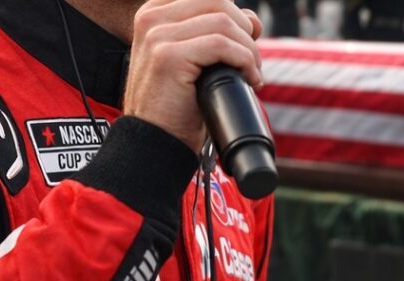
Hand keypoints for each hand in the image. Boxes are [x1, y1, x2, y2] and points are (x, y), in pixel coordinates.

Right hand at [124, 0, 263, 150]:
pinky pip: (221, 45)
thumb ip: (213, 33)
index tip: (246, 41)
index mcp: (154, 14)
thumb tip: (253, 18)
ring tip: (251, 74)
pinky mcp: (168, 56)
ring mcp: (157, 36)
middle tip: (252, 62)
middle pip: (217, 3)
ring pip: (224, 22)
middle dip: (244, 30)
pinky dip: (244, 61)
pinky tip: (249, 79)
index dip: (234, 14)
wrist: (155, 142)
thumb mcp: (193, 61)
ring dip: (249, 49)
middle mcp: (151, 19)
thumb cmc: (175, 107)